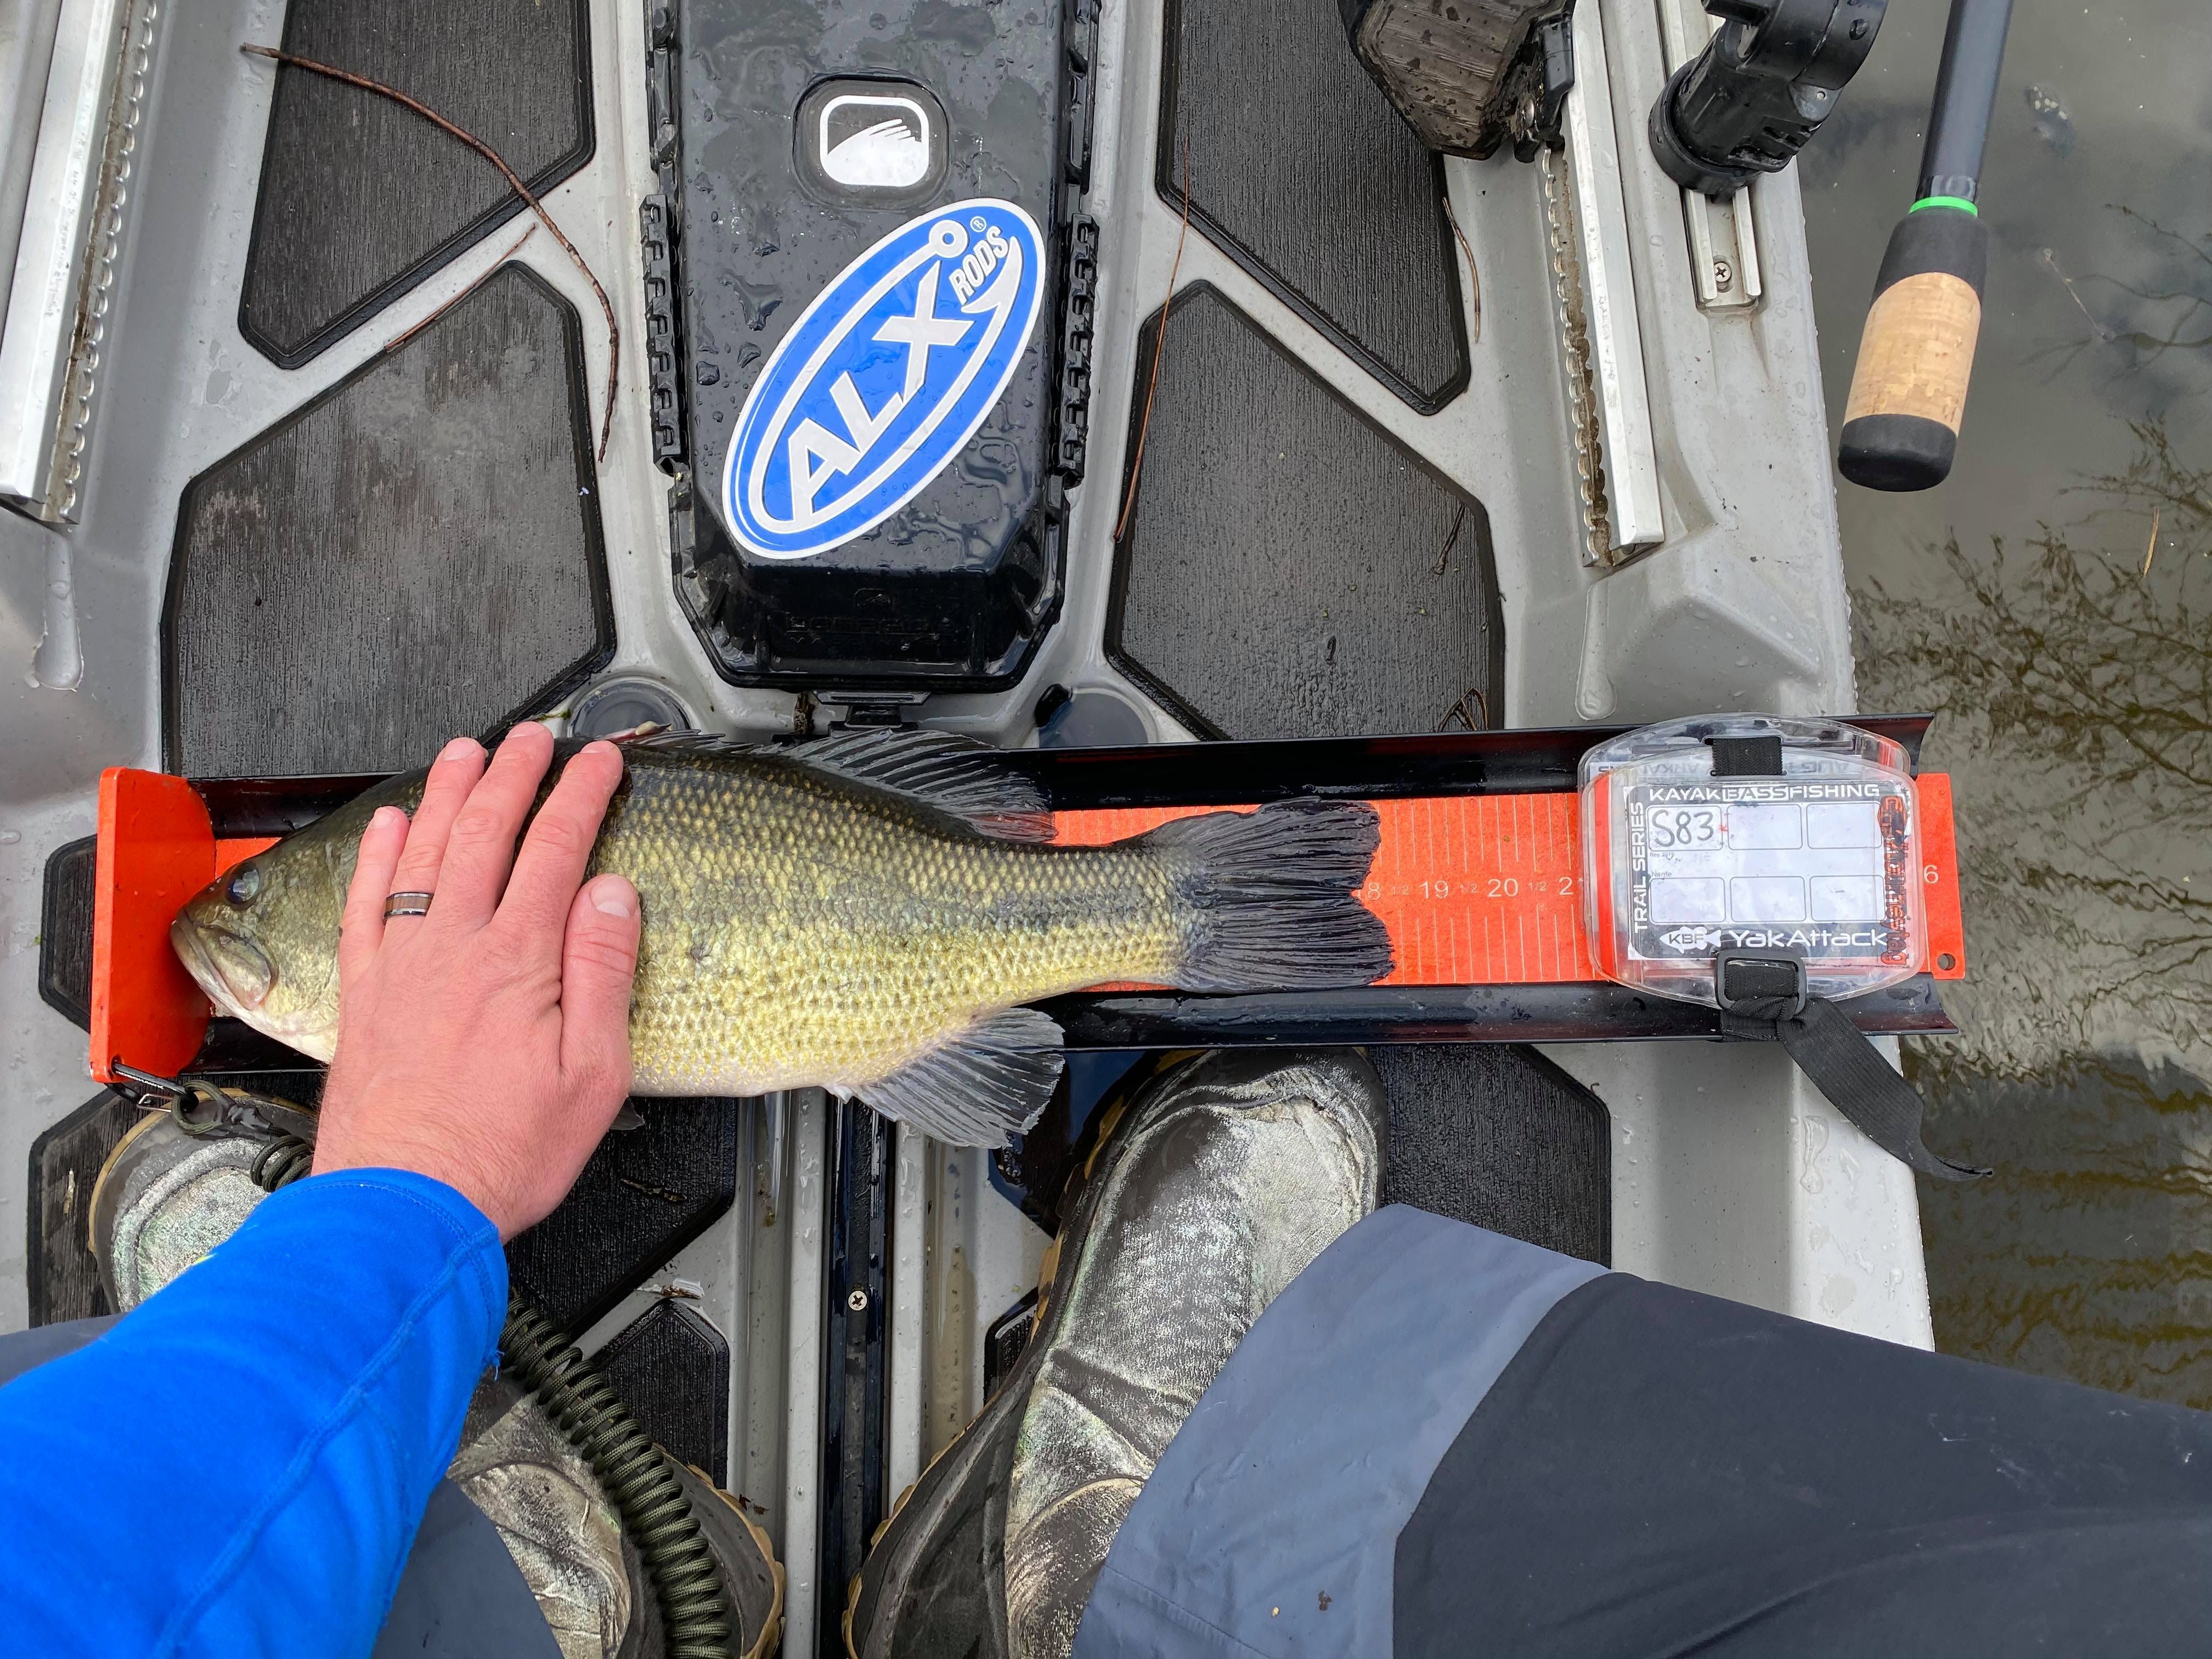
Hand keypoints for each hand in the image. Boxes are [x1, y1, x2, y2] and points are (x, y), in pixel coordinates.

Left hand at [313, 724, 638, 1238]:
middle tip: (534, 737)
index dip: (582, 795)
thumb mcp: (594, 1072)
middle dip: (515, 774)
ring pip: (423, 851)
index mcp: (519, 960)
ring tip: (465, 752)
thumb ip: (602, 971)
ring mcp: (402, 963)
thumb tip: (611, 892)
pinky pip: (364, 903)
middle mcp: (454, 946)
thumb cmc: (502, 1152)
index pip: (556, 849)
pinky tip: (385, 825)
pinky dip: (375, 855)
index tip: (600, 761)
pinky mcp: (364, 992)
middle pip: (486, 832)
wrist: (406, 1205)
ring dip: (446, 793)